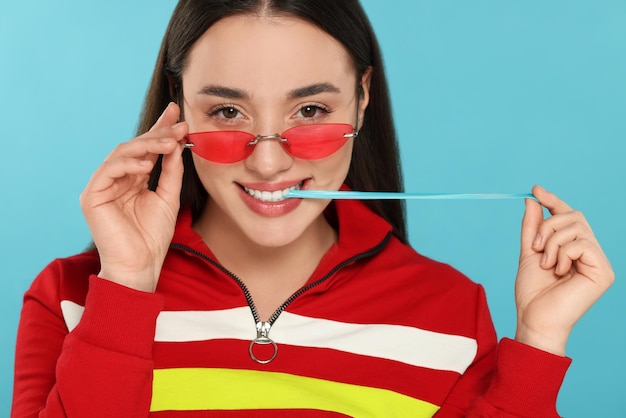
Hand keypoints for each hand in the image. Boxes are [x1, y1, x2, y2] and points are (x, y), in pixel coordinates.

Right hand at [79, 103, 187, 291]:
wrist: (140, 265)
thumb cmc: (153, 236)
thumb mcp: (168, 197)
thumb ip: (171, 171)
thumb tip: (176, 144)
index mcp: (133, 179)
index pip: (146, 149)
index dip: (160, 129)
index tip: (177, 113)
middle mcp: (116, 179)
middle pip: (135, 147)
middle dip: (158, 133)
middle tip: (178, 125)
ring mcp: (103, 186)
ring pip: (122, 154)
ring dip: (147, 145)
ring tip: (169, 143)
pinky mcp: (92, 195)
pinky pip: (109, 170)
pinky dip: (129, 164)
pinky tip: (147, 164)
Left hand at [514, 185, 613, 354]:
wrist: (535, 319)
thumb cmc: (532, 292)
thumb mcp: (529, 252)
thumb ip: (532, 227)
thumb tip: (533, 199)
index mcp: (574, 248)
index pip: (568, 216)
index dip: (553, 201)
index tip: (535, 190)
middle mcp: (591, 252)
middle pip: (573, 216)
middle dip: (548, 226)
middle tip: (535, 247)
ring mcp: (599, 261)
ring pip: (576, 228)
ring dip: (552, 243)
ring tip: (546, 265)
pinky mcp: (603, 271)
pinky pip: (582, 243)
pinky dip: (563, 253)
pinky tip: (558, 271)